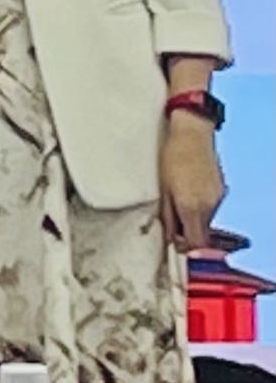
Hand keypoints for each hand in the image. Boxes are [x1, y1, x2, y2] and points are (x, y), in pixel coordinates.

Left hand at [159, 114, 224, 253]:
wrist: (191, 134)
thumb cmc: (171, 157)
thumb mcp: (163, 188)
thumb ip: (167, 216)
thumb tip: (169, 235)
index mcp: (191, 208)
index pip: (196, 243)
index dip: (185, 248)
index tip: (174, 244)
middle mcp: (208, 206)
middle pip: (201, 233)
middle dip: (187, 233)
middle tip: (171, 223)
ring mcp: (217, 197)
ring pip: (205, 219)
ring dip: (192, 218)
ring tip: (175, 200)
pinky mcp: (220, 190)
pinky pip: (210, 206)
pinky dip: (198, 206)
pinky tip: (186, 190)